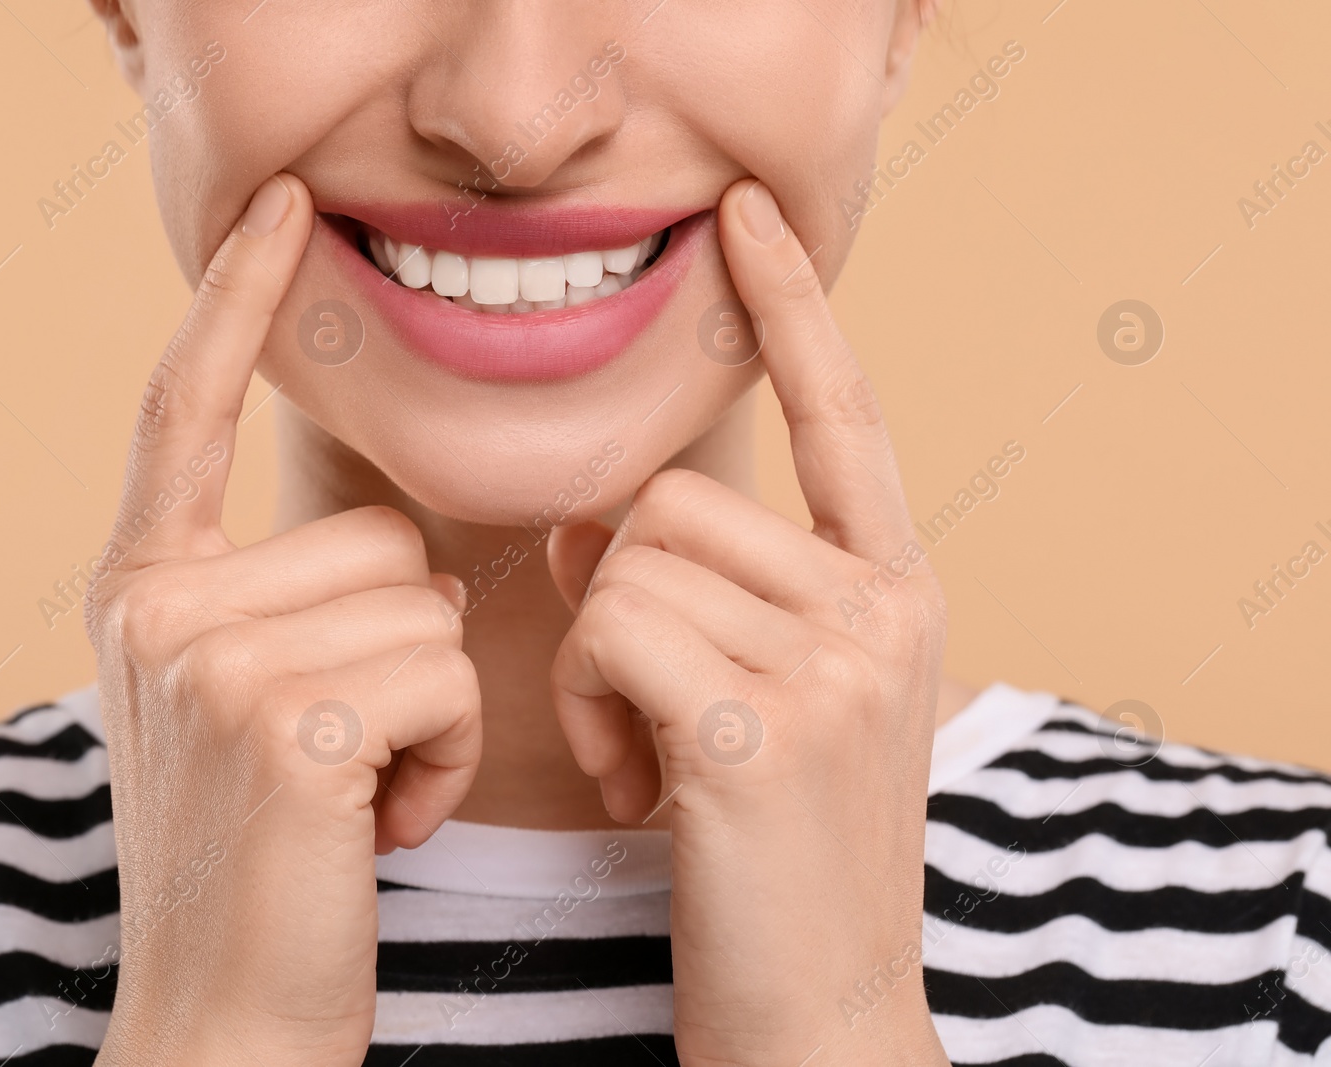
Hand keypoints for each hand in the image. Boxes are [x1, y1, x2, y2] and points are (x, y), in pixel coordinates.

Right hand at [83, 175, 481, 1066]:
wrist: (228, 1020)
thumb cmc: (269, 866)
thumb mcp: (241, 711)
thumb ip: (277, 606)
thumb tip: (403, 552)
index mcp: (146, 592)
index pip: (186, 410)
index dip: (234, 305)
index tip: (281, 209)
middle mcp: (157, 607)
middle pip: (374, 536)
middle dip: (402, 650)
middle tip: (349, 758)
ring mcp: (209, 656)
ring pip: (420, 603)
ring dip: (430, 711)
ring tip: (362, 796)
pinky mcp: (283, 716)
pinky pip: (440, 673)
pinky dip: (446, 756)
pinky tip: (381, 825)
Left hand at [547, 180, 949, 1065]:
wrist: (817, 1014)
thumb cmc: (767, 858)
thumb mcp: (767, 704)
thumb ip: (708, 595)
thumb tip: (593, 523)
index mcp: (894, 590)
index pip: (842, 412)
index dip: (791, 307)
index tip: (748, 215)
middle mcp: (885, 606)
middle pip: (676, 499)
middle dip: (621, 603)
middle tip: (655, 719)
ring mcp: (838, 661)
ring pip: (630, 560)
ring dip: (600, 666)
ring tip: (654, 765)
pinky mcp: (764, 721)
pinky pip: (611, 628)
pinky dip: (592, 709)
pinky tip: (643, 793)